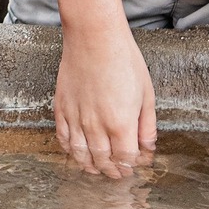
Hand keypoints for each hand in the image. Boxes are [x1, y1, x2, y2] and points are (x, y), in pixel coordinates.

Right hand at [53, 21, 155, 177]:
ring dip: (91, 167)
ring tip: (98, 168)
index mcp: (121, 123)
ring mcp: (76, 118)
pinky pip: (63, 138)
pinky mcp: (61, 108)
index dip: (131, 168)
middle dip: (113, 172)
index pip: (125, 161)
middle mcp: (96, 125)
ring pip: (81, 155)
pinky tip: (78, 152)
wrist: (94, 36)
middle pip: (103, 162)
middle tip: (118, 172)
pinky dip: (70, 150)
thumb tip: (146, 147)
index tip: (135, 165)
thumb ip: (147, 125)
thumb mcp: (147, 93)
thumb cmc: (123, 59)